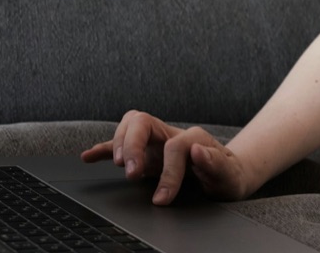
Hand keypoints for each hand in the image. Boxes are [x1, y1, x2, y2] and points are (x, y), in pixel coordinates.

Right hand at [80, 111, 250, 203]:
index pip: (174, 146)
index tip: (162, 198)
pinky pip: (120, 145)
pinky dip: (104, 149)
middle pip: (143, 121)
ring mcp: (157, 141)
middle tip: (131, 173)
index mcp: (193, 137)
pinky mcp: (146, 153)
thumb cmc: (229, 176)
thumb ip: (216, 163)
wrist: (229, 174)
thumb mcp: (231, 175)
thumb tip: (197, 151)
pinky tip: (88, 157)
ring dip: (119, 143)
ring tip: (118, 164)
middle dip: (132, 145)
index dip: (168, 172)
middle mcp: (171, 134)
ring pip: (130, 125)